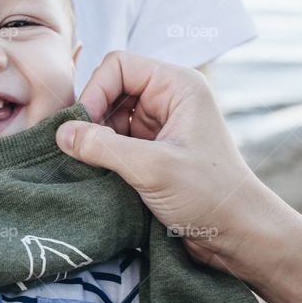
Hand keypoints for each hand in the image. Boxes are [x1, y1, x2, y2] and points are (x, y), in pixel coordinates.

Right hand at [55, 52, 293, 276]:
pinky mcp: (153, 150)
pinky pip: (115, 141)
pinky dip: (102, 154)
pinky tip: (98, 174)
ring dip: (96, 139)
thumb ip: (104, 147)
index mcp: (177, 85)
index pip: (119, 66)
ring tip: (89, 165)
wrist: (240, 236)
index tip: (82, 127)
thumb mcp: (153, 169)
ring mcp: (160, 125)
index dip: (95, 91)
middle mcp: (168, 98)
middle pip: (111, 89)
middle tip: (78, 148)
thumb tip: (61, 133)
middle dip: (92, 116)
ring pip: (109, 117)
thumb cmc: (210, 196)